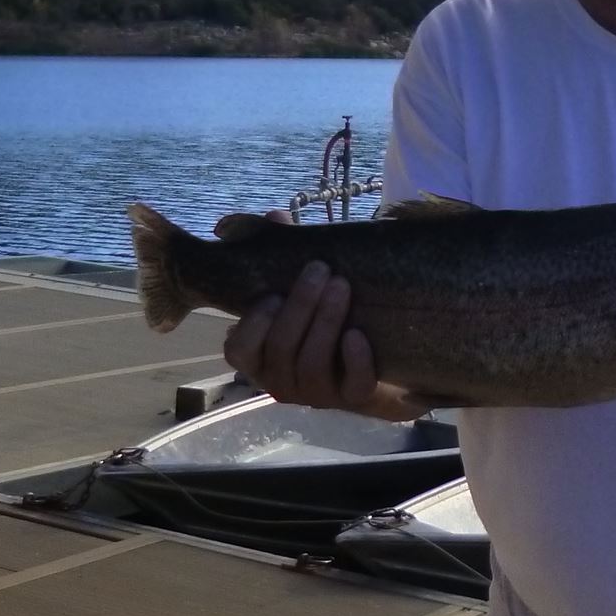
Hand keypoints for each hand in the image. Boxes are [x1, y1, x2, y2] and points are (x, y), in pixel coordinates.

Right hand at [222, 219, 425, 422]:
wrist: (377, 361)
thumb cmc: (327, 319)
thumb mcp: (304, 289)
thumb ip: (284, 255)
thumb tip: (274, 216)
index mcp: (261, 357)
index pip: (238, 351)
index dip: (252, 324)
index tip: (272, 293)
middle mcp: (282, 381)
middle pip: (281, 349)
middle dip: (300, 306)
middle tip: (320, 269)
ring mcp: (317, 394)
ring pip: (312, 364)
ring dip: (326, 321)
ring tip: (342, 286)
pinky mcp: (353, 399)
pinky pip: (352, 385)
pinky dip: (354, 359)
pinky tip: (358, 334)